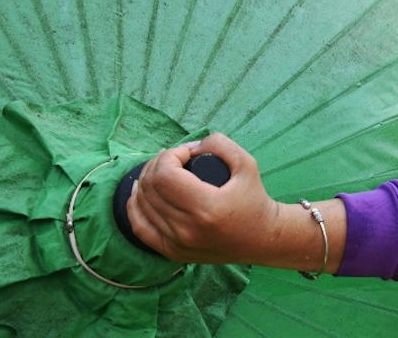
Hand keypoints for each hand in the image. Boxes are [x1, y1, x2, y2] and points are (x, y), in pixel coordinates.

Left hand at [126, 133, 278, 264]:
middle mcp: (187, 229)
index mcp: (206, 208)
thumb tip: (189, 147)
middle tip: (175, 158)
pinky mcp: (172, 252)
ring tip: (163, 170)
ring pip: (141, 204)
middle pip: (150, 187)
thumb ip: (219, 144)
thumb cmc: (255, 199)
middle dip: (158, 163)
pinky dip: (135, 206)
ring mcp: (176, 244)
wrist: (262, 239)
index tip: (187, 153)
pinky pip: (139, 227)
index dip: (171, 155)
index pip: (165, 175)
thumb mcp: (246, 163)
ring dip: (147, 180)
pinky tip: (141, 191)